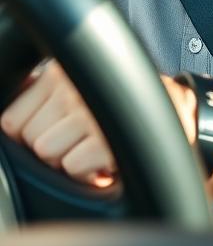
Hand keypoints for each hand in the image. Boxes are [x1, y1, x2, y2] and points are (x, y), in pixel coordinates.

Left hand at [0, 60, 115, 186]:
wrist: (165, 111)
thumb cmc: (112, 105)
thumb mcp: (72, 88)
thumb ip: (39, 94)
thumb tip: (10, 109)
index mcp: (58, 74)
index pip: (10, 122)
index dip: (28, 135)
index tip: (53, 131)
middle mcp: (74, 90)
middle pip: (29, 139)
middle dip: (47, 149)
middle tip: (75, 141)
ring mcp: (91, 114)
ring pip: (47, 152)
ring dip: (65, 160)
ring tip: (87, 147)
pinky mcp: (108, 140)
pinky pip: (73, 165)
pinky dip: (86, 171)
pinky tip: (100, 158)